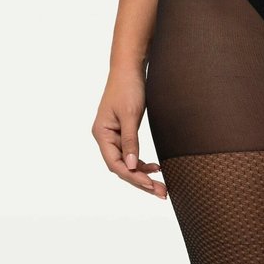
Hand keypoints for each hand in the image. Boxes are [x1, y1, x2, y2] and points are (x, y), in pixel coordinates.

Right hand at [91, 66, 166, 197]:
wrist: (129, 69)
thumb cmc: (127, 87)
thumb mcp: (130, 115)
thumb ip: (130, 141)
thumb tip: (130, 165)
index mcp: (102, 134)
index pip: (115, 164)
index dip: (133, 176)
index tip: (151, 184)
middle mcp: (105, 138)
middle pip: (122, 168)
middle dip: (141, 182)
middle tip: (162, 193)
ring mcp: (114, 137)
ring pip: (127, 164)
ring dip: (144, 175)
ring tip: (162, 187)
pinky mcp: (123, 134)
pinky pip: (131, 155)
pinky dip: (142, 163)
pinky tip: (156, 168)